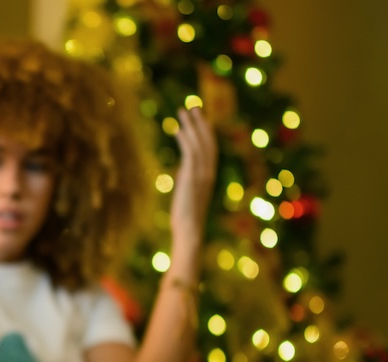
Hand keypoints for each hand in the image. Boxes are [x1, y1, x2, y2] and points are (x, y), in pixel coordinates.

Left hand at [169, 107, 217, 254]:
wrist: (189, 230)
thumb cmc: (186, 219)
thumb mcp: (188, 195)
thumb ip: (188, 181)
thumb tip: (183, 173)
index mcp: (209, 176)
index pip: (210, 148)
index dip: (206, 132)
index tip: (201, 118)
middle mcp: (208, 172)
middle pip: (207, 141)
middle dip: (200, 122)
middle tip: (193, 106)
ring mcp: (201, 174)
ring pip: (198, 143)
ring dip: (191, 125)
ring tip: (183, 110)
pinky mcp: (191, 177)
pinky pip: (189, 152)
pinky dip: (184, 138)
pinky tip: (177, 129)